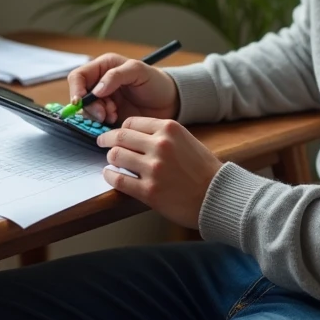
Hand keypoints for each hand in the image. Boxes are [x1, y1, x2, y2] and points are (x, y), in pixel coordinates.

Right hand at [66, 53, 178, 124]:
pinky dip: (102, 123)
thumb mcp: (138, 71)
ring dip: (97, 115)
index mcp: (103, 67)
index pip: (78, 76)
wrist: (169, 102)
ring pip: (86, 110)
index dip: (76, 89)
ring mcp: (103, 100)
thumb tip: (96, 90)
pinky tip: (116, 119)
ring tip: (114, 115)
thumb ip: (116, 76)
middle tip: (105, 114)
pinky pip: (95, 121)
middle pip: (79, 96)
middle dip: (89, 106)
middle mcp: (99, 83)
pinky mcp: (108, 116)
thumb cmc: (155, 82)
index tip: (81, 102)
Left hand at [97, 117, 222, 229]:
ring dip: (110, 158)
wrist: (218, 197)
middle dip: (107, 139)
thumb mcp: (186, 140)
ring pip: (116, 155)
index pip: (132, 122)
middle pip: (120, 136)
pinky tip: (110, 175)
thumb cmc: (204, 170)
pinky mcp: (149, 191)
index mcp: (169, 129)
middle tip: (102, 142)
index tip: (117, 133)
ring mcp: (153, 169)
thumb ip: (162, 135)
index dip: (121, 128)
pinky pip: (118, 179)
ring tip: (111, 162)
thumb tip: (134, 136)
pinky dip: (110, 175)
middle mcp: (160, 145)